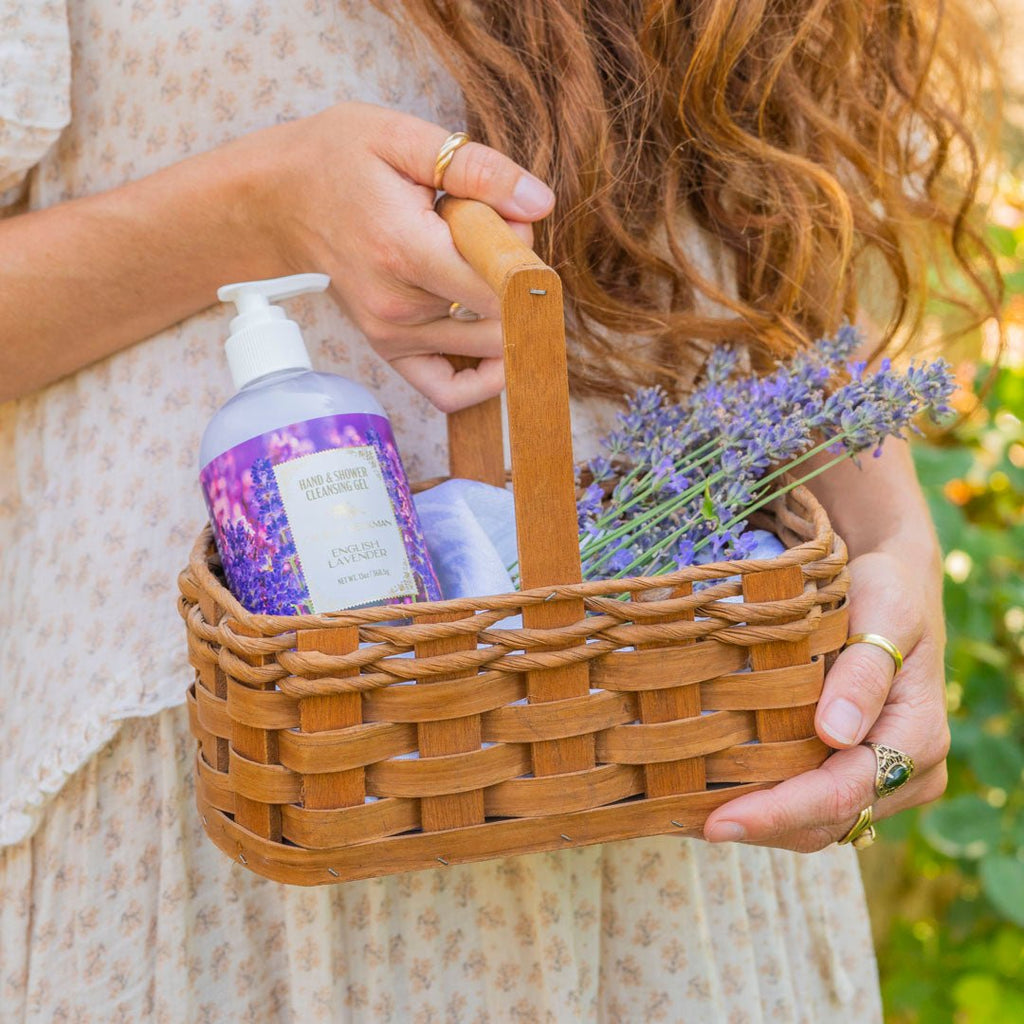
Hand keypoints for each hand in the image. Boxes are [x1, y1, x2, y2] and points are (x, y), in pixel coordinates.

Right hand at [253, 101, 553, 411]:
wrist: (277, 200)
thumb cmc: (337, 160)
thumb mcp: (402, 137)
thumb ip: (477, 169)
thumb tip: (540, 201)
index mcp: (407, 249)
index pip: (502, 285)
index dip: (526, 259)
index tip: (512, 225)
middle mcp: (400, 305)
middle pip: (501, 313)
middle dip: (516, 279)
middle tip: (489, 236)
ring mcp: (393, 335)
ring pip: (487, 346)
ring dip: (501, 311)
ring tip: (470, 266)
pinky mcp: (389, 350)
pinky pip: (447, 391)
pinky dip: (481, 378)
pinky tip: (494, 346)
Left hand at [702, 548, 949, 850]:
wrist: (893, 586)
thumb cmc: (887, 592)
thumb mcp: (885, 615)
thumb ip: (865, 673)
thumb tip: (835, 735)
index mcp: (918, 739)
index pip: (841, 793)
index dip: (778, 812)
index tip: (718, 821)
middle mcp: (908, 773)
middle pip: (825, 822)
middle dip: (759, 827)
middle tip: (683, 823)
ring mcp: (884, 779)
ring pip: (817, 824)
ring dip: (759, 823)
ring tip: (688, 816)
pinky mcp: (859, 772)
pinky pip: (813, 803)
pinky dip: (768, 804)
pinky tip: (717, 793)